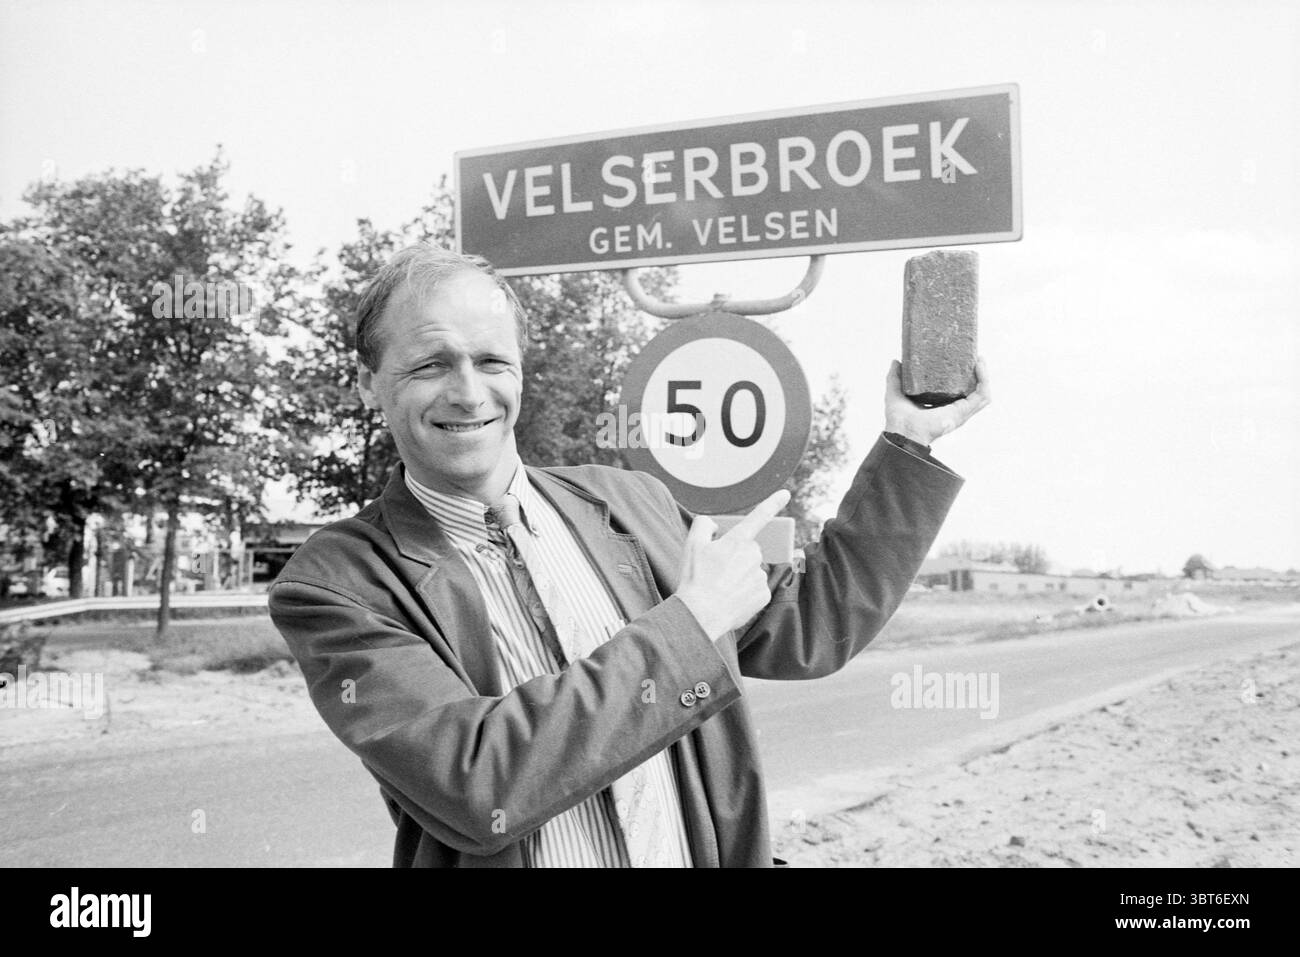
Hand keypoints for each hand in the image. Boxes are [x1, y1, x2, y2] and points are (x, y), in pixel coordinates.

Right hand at [675, 489, 789, 641]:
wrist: (700, 615)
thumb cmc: (695, 579)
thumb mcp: (692, 545)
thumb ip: (703, 525)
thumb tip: (714, 525)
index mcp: (737, 541)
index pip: (758, 516)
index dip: (772, 503)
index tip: (785, 494)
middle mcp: (753, 555)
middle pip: (749, 549)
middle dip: (737, 555)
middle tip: (717, 570)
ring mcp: (760, 576)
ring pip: (752, 569)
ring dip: (740, 574)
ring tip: (721, 587)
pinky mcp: (763, 595)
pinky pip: (756, 588)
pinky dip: (745, 591)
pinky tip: (730, 598)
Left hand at [884, 356, 991, 445]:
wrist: (902, 430)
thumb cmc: (898, 418)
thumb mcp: (896, 391)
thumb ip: (896, 377)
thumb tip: (896, 361)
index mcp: (941, 406)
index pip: (957, 390)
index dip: (963, 376)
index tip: (962, 359)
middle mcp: (953, 409)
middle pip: (972, 390)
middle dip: (977, 374)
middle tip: (973, 357)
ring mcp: (961, 412)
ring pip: (981, 392)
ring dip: (983, 376)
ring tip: (979, 360)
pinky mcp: (964, 412)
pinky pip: (981, 396)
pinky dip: (983, 381)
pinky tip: (979, 366)